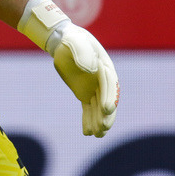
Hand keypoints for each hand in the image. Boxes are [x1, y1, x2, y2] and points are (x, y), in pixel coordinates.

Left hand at [18, 0, 118, 136]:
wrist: (64, 42)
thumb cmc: (71, 40)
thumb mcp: (75, 42)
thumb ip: (83, 53)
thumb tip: (92, 68)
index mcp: (104, 66)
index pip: (110, 85)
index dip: (110, 98)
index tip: (106, 109)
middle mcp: (102, 79)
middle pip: (108, 100)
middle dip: (107, 114)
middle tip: (103, 127)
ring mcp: (94, 88)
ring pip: (98, 108)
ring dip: (98, 121)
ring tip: (97, 135)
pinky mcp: (84, 94)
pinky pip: (88, 109)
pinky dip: (88, 120)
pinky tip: (87, 133)